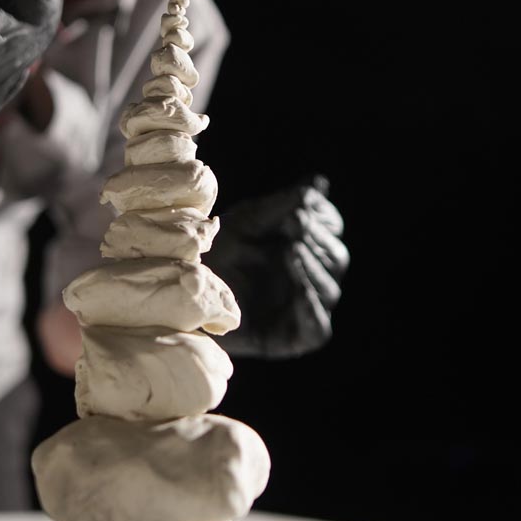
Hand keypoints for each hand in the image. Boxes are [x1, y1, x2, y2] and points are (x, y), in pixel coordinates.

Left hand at [208, 176, 348, 357]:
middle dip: (317, 239)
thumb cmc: (215, 251)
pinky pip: (316, 328)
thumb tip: (319, 183)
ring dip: (313, 267)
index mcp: (303, 246)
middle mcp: (307, 276)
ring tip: (292, 249)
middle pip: (335, 258)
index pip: (331, 229)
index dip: (323, 217)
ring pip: (328, 289)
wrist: (185, 289)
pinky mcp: (289, 337)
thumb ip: (281, 205)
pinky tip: (301, 290)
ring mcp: (300, 307)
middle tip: (295, 222)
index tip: (302, 204)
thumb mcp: (246, 223)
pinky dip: (312, 308)